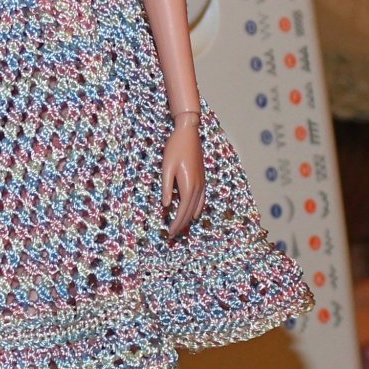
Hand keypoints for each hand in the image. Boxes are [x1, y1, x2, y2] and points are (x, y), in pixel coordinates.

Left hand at [161, 123, 205, 241]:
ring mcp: (202, 183)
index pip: (182, 211)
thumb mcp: (166, 168)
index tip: (169, 234)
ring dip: (188, 219)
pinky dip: (197, 209)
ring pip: (197, 207)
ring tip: (181, 228)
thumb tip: (166, 205)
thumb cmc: (175, 148)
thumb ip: (166, 187)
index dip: (176, 224)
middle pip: (190, 212)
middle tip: (172, 236)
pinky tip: (195, 214)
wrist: (189, 133)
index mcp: (188, 186)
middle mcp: (197, 187)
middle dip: (181, 225)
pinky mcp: (202, 178)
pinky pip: (202, 199)